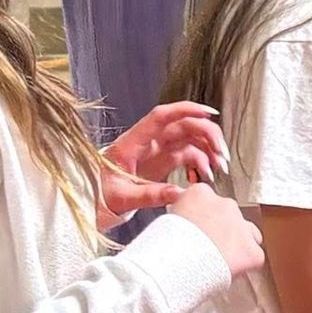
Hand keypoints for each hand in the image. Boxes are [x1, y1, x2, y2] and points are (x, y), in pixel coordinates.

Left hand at [100, 102, 227, 219]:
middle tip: (221, 155)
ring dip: (208, 149)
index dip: (185, 110)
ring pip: (189, 139)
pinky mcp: (162, 162)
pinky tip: (205, 176)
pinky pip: (188, 155)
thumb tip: (180, 194)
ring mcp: (156, 151)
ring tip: (219, 167)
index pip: (161, 116)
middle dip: (208, 135)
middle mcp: (147, 142)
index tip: (209, 113)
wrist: (90, 203)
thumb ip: (150, 195)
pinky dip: (201, 163)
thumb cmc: (98, 196)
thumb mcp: (122, 198)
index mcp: (132, 142)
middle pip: (183, 126)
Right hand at [169, 184, 263, 277]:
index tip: (197, 233)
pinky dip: (244, 267)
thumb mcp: (167, 219)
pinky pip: (253, 258)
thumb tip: (185, 224)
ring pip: (248, 234)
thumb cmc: (164, 246)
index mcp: (200, 194)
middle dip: (222, 233)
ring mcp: (241, 226)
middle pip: (229, 218)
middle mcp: (225, 204)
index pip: (209, 203)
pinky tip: (227, 273)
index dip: (204, 221)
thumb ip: (182, 216)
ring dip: (238, 246)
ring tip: (221, 262)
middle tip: (207, 251)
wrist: (174, 263)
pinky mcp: (251, 250)